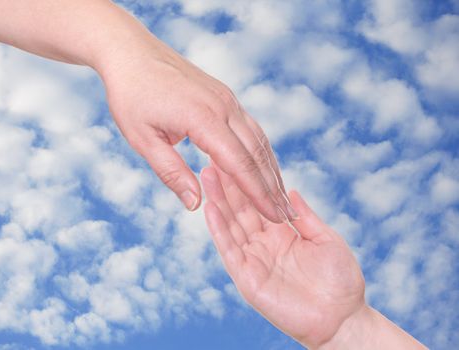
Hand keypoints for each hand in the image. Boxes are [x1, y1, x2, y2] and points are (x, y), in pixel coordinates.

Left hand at [96, 19, 295, 222]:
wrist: (131, 51)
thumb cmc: (131, 95)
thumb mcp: (143, 139)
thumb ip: (172, 173)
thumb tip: (195, 205)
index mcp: (203, 118)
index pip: (239, 163)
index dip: (259, 194)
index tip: (275, 216)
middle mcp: (223, 107)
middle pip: (257, 153)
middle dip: (273, 187)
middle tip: (287, 215)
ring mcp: (227, 99)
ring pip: (259, 139)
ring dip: (272, 169)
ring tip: (281, 195)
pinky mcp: (224, 96)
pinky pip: (250, 127)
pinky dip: (261, 151)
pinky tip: (264, 165)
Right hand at [201, 164, 364, 347]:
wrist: (342, 319)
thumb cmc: (340, 281)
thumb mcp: (326, 239)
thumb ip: (305, 216)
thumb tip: (291, 189)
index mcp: (282, 233)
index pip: (259, 202)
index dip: (247, 181)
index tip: (236, 157)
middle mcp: (264, 243)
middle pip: (241, 209)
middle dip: (228, 184)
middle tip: (213, 157)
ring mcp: (253, 259)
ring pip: (231, 225)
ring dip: (218, 200)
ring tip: (207, 175)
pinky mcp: (247, 277)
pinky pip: (230, 250)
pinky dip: (219, 229)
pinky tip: (210, 208)